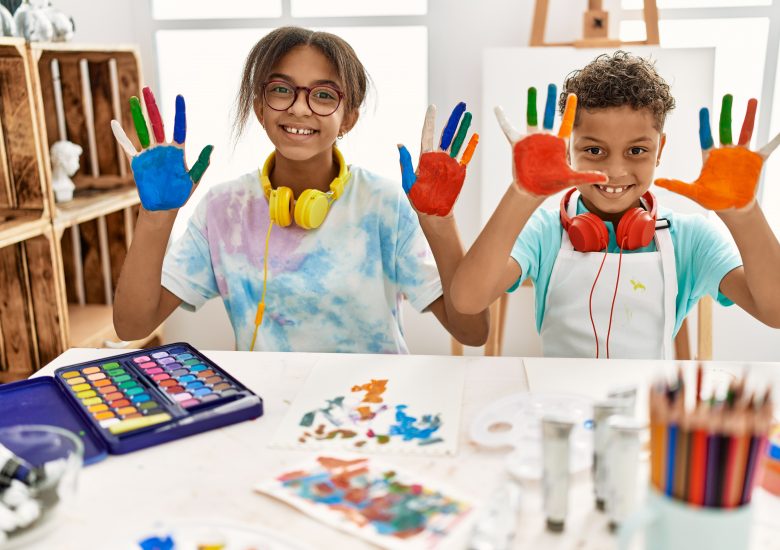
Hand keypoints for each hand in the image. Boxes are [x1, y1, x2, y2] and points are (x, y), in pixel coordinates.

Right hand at [111, 87, 212, 210]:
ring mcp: (150, 154)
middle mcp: (163, 148)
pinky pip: (128, 147)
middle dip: (152, 106)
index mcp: (178, 151)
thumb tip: (211, 146)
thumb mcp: (194, 179)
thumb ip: (201, 163)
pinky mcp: (138, 162)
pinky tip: (115, 123)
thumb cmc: (181, 194)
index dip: (179, 112)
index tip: (179, 96)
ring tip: (134, 100)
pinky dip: (121, 136)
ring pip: (143, 130)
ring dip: (137, 115)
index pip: (179, 127)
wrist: (164, 207)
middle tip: (146, 89)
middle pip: (157, 123)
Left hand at [397, 102, 478, 216]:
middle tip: (461, 105)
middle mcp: (438, 157)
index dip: (430, 120)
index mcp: (425, 157)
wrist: (432, 212)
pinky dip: (471, 146)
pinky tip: (475, 136)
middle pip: (447, 133)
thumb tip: (399, 144)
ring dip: (464, 129)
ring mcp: (449, 163)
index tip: (433, 107)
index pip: (428, 134)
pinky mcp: (459, 171)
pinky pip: (466, 156)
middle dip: (454, 119)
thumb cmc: (417, 198)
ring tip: (469, 115)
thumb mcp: (408, 181)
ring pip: (458, 141)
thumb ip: (405, 162)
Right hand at [495, 84, 606, 195]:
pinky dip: (503, 119)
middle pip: (549, 115)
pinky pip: (509, 129)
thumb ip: (588, 176)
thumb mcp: (571, 178)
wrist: (534, 190)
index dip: (570, 109)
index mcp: (559, 143)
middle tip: (552, 85)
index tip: (574, 94)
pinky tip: (498, 108)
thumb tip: (607, 179)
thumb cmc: (552, 183)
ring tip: (532, 88)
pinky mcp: (518, 144)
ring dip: (531, 103)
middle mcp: (546, 138)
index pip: (566, 122)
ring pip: (532, 117)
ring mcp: (531, 140)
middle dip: (550, 101)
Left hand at [655, 94, 779, 210]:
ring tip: (752, 100)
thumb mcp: (694, 192)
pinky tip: (779, 131)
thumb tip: (658, 181)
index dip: (705, 123)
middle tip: (728, 95)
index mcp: (710, 156)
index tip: (703, 109)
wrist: (732, 208)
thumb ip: (678, 186)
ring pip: (745, 131)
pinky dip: (774, 139)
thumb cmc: (712, 199)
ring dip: (749, 116)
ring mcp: (741, 154)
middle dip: (727, 112)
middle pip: (726, 127)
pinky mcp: (755, 160)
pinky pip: (766, 147)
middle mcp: (726, 151)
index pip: (706, 136)